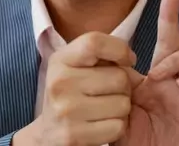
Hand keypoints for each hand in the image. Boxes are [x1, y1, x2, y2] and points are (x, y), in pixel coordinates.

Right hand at [14, 32, 136, 145]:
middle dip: (124, 85)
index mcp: (60, 60)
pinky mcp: (73, 135)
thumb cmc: (71, 93)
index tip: (128, 59)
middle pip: (119, 77)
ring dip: (122, 108)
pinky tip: (101, 124)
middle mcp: (60, 82)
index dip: (119, 49)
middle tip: (109, 92)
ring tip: (104, 108)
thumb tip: (130, 59)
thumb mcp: (75, 66)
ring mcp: (65, 110)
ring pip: (123, 104)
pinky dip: (117, 127)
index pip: (94, 43)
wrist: (48, 133)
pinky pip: (118, 127)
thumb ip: (100, 55)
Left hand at [116, 0, 178, 145]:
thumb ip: (114, 83)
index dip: (169, 14)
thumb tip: (107, 57)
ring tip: (162, 77)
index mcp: (155, 77)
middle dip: (172, 21)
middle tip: (154, 58)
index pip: (163, 41)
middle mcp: (174, 81)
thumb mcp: (117, 107)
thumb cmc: (131, 139)